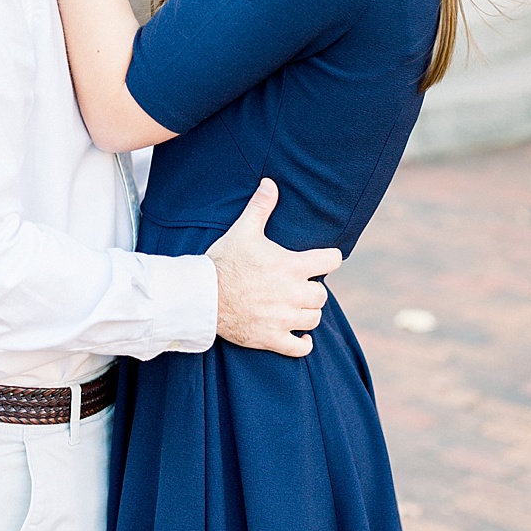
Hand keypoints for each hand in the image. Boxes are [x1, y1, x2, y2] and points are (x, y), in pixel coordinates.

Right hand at [208, 179, 341, 357]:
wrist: (200, 296)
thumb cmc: (223, 261)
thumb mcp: (242, 232)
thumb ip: (260, 208)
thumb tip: (270, 183)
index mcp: (290, 266)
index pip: (330, 260)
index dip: (329, 258)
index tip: (323, 258)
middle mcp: (292, 294)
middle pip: (322, 294)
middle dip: (311, 289)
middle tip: (296, 285)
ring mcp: (283, 318)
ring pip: (313, 318)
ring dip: (306, 313)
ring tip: (293, 306)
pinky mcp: (271, 338)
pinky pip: (300, 347)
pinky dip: (302, 342)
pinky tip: (297, 335)